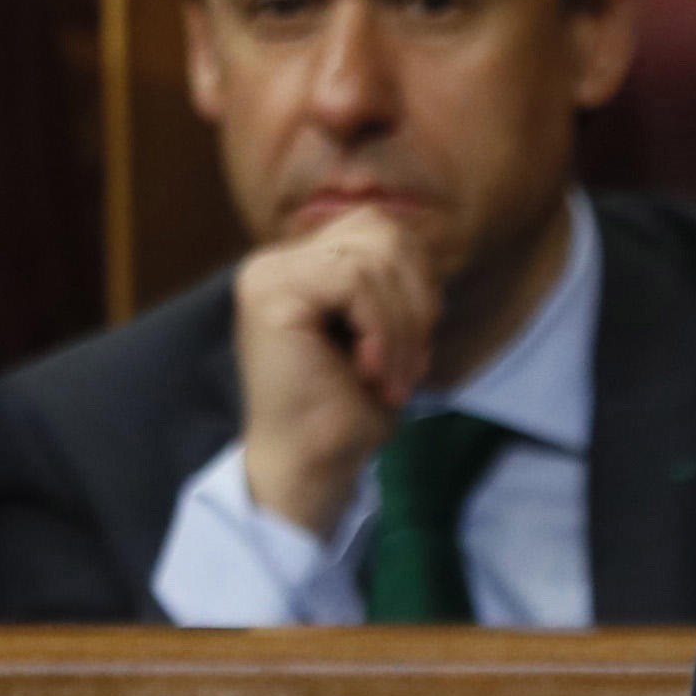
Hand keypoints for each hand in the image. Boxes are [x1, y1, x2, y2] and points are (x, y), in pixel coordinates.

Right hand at [232, 207, 440, 536]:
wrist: (310, 466)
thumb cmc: (347, 410)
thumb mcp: (386, 333)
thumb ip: (395, 282)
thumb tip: (426, 240)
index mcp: (302, 264)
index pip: (384, 229)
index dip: (420, 282)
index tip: (417, 346)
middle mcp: (277, 261)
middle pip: (384, 231)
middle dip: (417, 300)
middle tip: (410, 364)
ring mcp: (269, 273)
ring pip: (373, 259)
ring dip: (402, 327)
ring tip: (391, 378)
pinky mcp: (270, 293)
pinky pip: (354, 280)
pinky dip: (382, 329)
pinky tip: (370, 371)